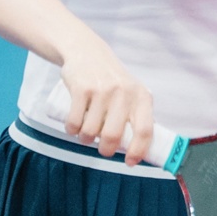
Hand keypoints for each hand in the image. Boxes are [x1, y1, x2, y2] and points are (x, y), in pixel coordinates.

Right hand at [60, 38, 155, 163]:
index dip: (138, 151)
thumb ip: (138, 116)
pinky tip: (73, 128)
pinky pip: (74, 121)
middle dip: (106, 150)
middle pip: (114, 135)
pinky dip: (71, 130)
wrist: (88, 52)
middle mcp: (124, 92)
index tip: (130, 163)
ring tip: (85, 134)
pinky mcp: (81, 88)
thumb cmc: (113, 82)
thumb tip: (144, 150)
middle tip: (103, 150)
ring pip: (91, 131)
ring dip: (85, 139)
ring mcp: (102, 90)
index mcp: (142, 96)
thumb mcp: (132, 93)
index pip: (144, 130)